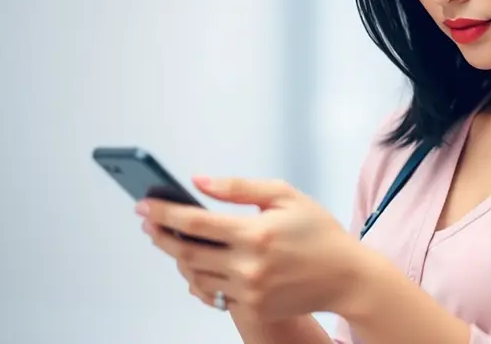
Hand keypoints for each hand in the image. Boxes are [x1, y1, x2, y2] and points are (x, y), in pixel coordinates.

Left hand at [136, 176, 368, 320]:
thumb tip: (199, 181)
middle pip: (186, 252)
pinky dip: (199, 279)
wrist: (346, 277)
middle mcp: (249, 265)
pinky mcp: (253, 309)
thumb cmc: (318, 232)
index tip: (143, 205)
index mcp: (256, 232)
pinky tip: (196, 264)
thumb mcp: (285, 196)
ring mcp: (250, 291)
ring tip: (172, 240)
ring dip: (178, 258)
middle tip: (147, 222)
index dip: (164, 212)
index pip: (195, 222)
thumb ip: (239, 187)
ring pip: (195, 276)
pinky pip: (212, 295)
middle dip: (160, 235)